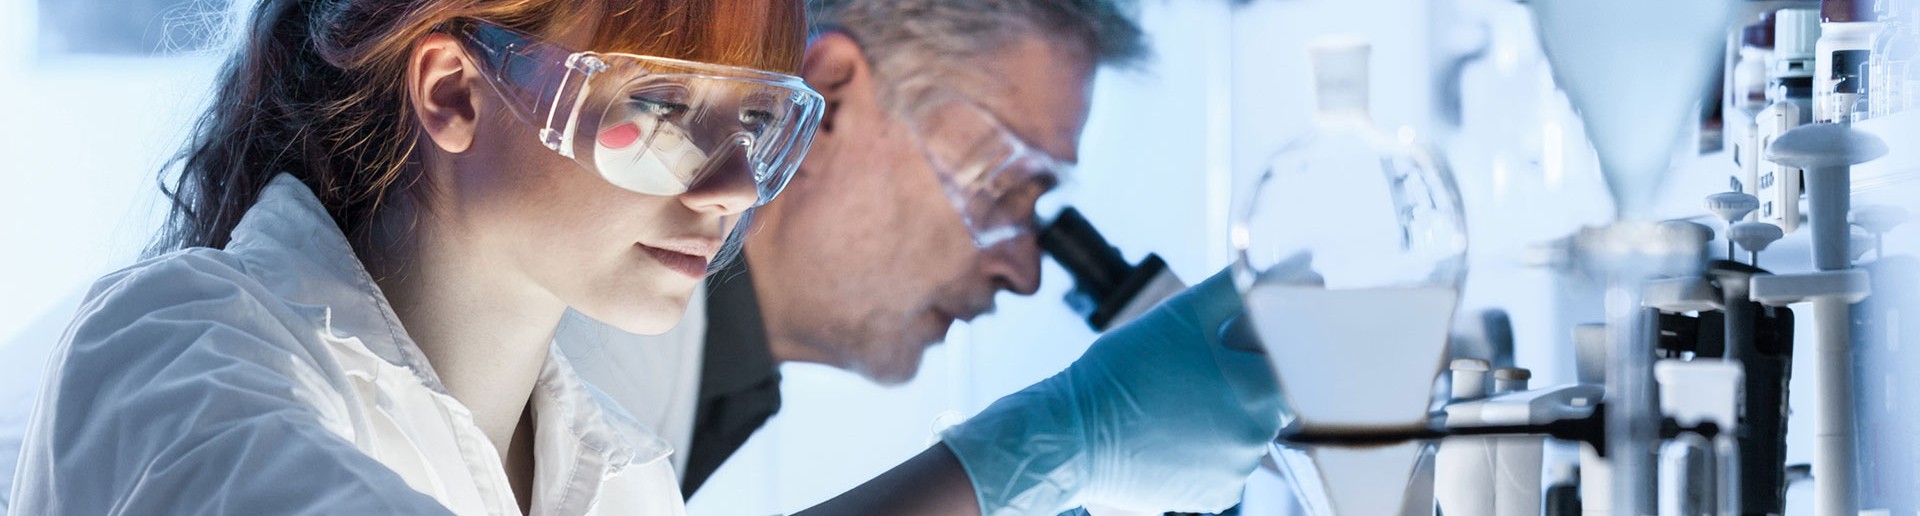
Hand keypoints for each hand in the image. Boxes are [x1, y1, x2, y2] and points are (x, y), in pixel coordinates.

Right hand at [941, 268, 1285, 514]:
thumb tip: (1300, 268)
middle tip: (1193, 369)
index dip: (1263, 349)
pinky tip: (1171, 431)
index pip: (1291, 362)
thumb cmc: (1123, 369)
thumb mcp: (1182, 313)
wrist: (1070, 434)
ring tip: (1174, 401)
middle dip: (1240, 380)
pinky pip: (1223, 464)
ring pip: (1245, 432)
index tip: (1233, 345)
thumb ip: (1243, 289)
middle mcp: (1256, 439)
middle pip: (1269, 399)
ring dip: (1222, 414)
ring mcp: (1235, 473)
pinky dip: (1205, 448)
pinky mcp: (1212, 497)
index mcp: (1259, 391)